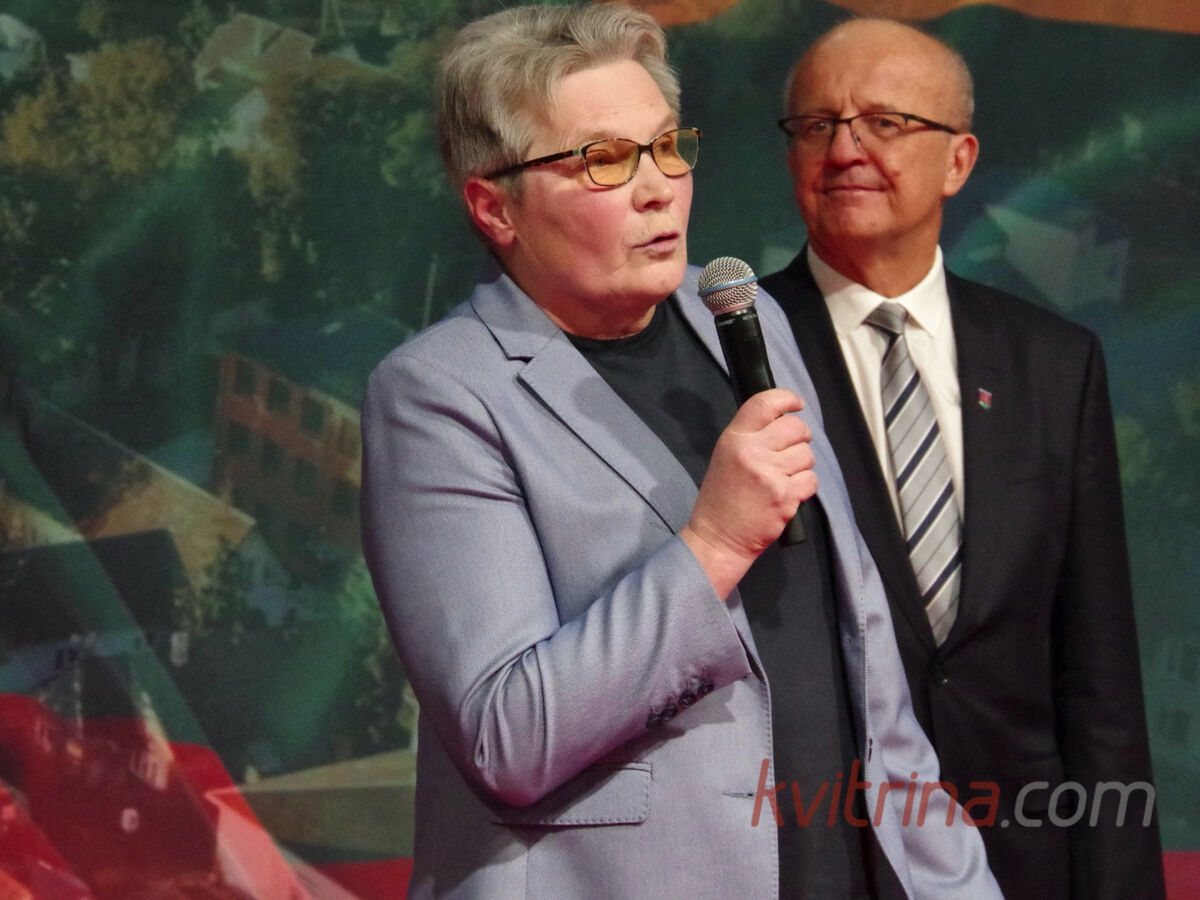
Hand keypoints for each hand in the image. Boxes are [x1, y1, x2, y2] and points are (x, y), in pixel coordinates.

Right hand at [682, 388, 817, 598]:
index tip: (797, 404)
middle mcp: (752, 452)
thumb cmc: (721, 496)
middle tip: (794, 446)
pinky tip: (789, 492)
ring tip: (785, 476)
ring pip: (806, 454)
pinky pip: (811, 480)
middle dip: (801, 435)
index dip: (787, 399)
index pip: (765, 403)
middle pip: (795, 427)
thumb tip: (783, 421)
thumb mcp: (725, 456)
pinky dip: (805, 486)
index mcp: (734, 438)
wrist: (718, 537)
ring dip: (801, 464)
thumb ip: (750, 436)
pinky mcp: (785, 496)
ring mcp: (770, 475)